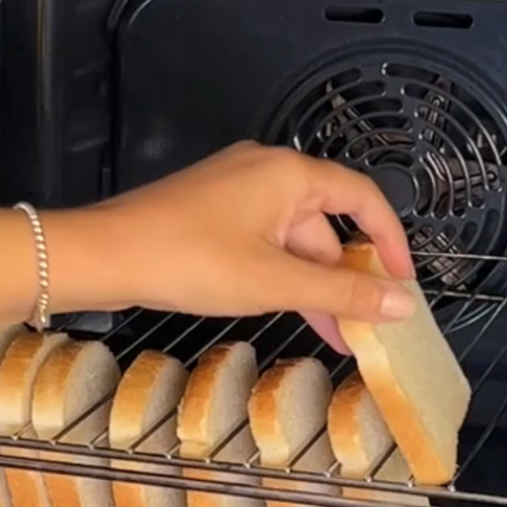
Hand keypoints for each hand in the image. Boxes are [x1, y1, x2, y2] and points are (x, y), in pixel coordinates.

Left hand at [47, 144, 415, 352]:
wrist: (105, 256)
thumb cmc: (186, 258)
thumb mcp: (275, 283)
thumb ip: (341, 296)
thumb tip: (397, 305)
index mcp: (289, 174)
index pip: (363, 197)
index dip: (389, 241)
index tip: (401, 283)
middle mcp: (265, 171)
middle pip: (327, 224)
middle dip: (346, 278)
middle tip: (365, 326)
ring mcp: (235, 190)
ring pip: (293, 239)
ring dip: (312, 285)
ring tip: (332, 335)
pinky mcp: (211, 212)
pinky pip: (263, 241)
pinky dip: (281, 275)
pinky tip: (286, 311)